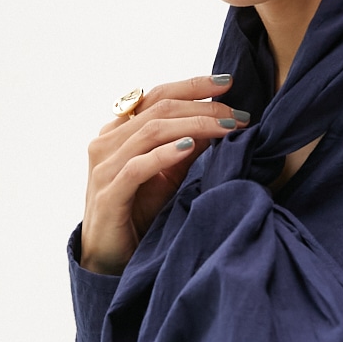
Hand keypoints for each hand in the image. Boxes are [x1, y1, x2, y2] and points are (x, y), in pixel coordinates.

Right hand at [80, 74, 248, 274]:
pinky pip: (137, 168)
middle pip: (158, 109)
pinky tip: (191, 147)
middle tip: (238, 114)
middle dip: (203, 107)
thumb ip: (186, 147)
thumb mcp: (168, 175)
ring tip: (227, 128)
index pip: (157, 96)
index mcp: (118, 131)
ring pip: (151, 132)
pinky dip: (165, 155)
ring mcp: (104, 168)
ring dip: (194, 126)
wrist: (111, 259)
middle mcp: (106, 142)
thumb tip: (222, 122)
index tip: (227, 83)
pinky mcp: (108, 195)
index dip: (192, 86)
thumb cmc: (139, 213)